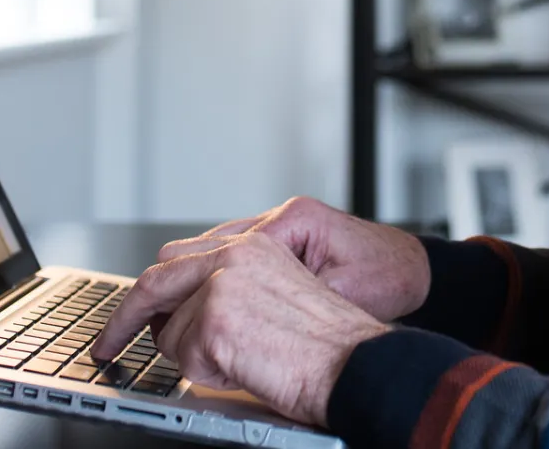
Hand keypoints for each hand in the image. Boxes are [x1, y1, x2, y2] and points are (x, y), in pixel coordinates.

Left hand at [90, 231, 387, 426]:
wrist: (356, 362)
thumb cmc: (329, 341)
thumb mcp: (276, 294)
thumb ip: (229, 288)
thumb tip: (178, 315)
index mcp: (251, 245)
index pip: (176, 259)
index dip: (147, 292)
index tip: (127, 315)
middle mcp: (233, 256)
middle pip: (154, 283)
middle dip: (124, 320)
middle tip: (107, 346)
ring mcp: (221, 285)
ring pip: (169, 334)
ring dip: (196, 358)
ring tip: (245, 360)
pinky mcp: (215, 321)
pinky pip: (185, 361)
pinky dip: (212, 375)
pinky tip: (248, 368)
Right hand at [155, 197, 430, 322]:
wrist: (417, 270)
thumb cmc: (388, 278)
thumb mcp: (342, 294)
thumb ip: (289, 299)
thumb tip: (237, 320)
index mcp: (289, 223)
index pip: (211, 254)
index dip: (173, 295)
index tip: (144, 322)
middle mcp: (275, 219)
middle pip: (193, 250)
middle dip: (160, 290)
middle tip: (131, 329)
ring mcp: (274, 229)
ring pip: (203, 254)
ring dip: (181, 289)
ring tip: (158, 328)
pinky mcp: (278, 243)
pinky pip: (225, 261)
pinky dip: (205, 286)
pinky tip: (195, 315)